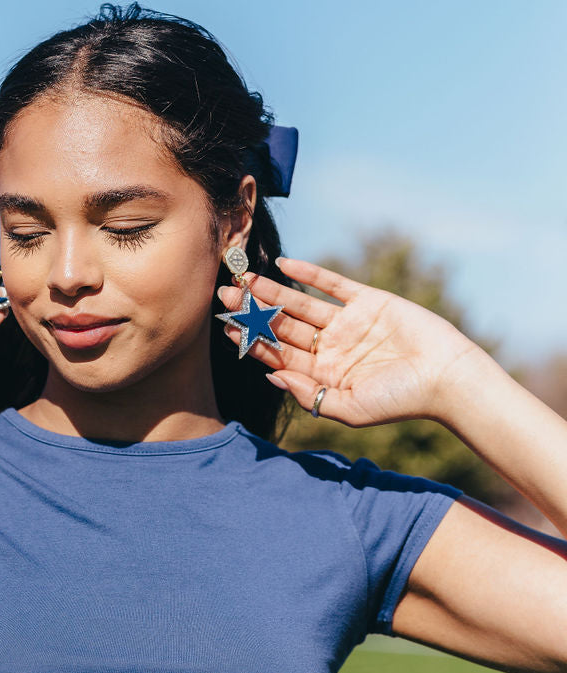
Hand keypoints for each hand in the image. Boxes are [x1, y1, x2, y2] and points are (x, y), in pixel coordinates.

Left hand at [216, 256, 481, 426]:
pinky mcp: (368, 301)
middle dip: (254, 312)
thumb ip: (310, 395)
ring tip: (244, 280)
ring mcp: (348, 323)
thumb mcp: (349, 408)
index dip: (253, 341)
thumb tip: (272, 376)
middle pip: (283, 326)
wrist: (446, 378)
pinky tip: (283, 264)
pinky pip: (332, 284)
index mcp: (323, 374)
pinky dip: (309, 273)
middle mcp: (331, 347)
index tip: (227, 329)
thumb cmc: (401, 401)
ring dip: (273, 291)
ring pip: (301, 303)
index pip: (278, 354)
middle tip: (224, 296)